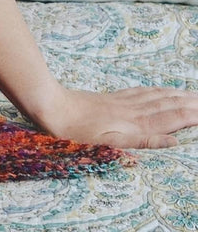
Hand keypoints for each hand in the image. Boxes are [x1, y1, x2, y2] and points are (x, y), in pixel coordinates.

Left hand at [39, 85, 197, 149]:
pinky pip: (139, 93)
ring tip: (191, 96)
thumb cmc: (77, 132)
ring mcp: (121, 104)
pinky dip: (155, 92)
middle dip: (189, 103)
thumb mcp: (110, 143)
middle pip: (167, 105)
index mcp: (135, 124)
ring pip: (155, 98)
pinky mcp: (111, 99)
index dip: (192, 115)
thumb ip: (143, 141)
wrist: (52, 108)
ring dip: (176, 96)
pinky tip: (159, 91)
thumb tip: (173, 140)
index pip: (171, 118)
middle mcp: (132, 112)